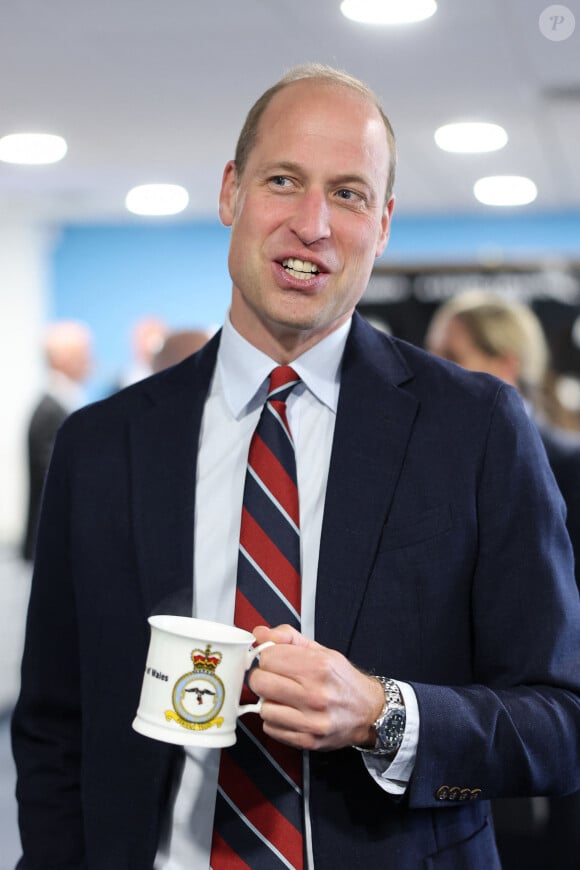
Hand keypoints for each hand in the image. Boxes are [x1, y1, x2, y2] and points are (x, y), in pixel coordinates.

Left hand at [249, 624, 383, 751]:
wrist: (369, 712)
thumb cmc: (342, 680)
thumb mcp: (321, 651)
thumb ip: (288, 638)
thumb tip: (259, 633)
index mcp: (319, 666)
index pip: (268, 658)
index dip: (267, 657)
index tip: (274, 660)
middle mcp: (316, 694)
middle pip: (260, 682)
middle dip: (262, 677)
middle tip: (273, 678)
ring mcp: (311, 720)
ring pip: (263, 707)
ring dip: (269, 701)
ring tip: (283, 697)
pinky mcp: (307, 741)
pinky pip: (270, 728)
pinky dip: (274, 720)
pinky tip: (288, 712)